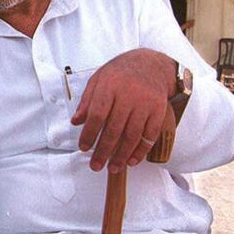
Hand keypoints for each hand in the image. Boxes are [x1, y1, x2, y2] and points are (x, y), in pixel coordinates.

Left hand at [71, 49, 176, 172]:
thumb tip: (75, 122)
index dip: (89, 133)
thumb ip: (86, 101)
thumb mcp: (98, 80)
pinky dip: (141, 150)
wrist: (150, 65)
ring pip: (132, 135)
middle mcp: (128, 95)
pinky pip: (149, 135)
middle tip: (96, 165)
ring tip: (112, 168)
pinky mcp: (158, 111)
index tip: (84, 147)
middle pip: (114, 129)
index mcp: (109, 86)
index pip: (97, 115)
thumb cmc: (119, 74)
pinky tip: (131, 160)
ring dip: (121, 155)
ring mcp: (145, 104)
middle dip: (104, 151)